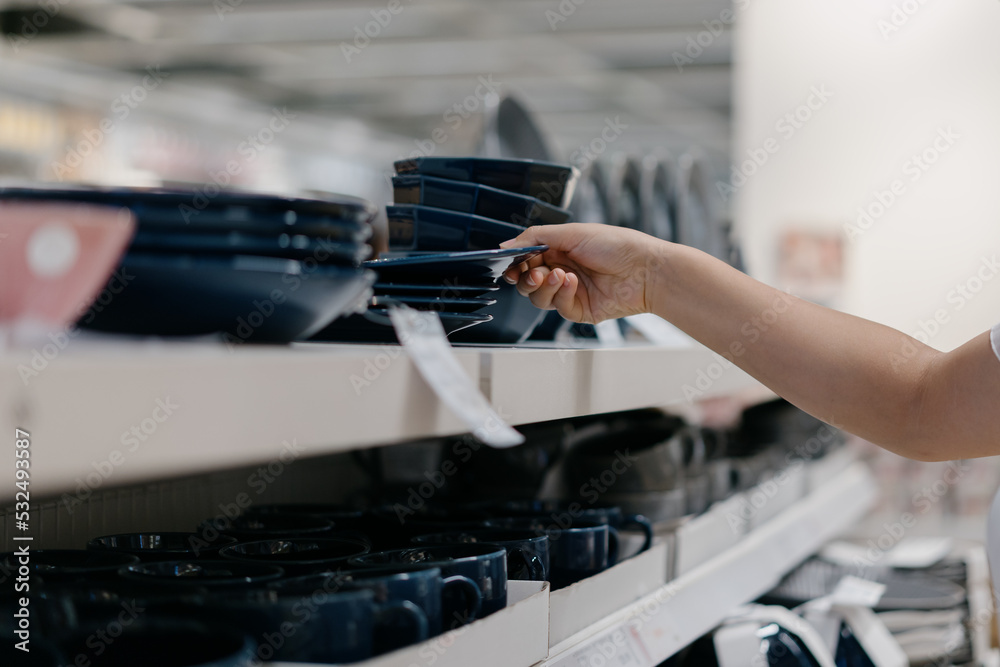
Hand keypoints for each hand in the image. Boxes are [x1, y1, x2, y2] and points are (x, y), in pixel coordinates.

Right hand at [500, 223, 667, 323]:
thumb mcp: (572, 232)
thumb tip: (506, 243)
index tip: (511, 263)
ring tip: (560, 275)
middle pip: (527, 283)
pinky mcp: (580, 310)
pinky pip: (558, 307)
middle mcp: (562, 271)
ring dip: (544, 286)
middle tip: (534, 272)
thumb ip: (535, 237)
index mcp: (559, 250)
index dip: (517, 263)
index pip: (526, 260)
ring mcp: (570, 292)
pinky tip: (573, 283)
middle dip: (526, 278)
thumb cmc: (617, 245)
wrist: (646, 270)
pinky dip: (562, 294)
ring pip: (538, 298)